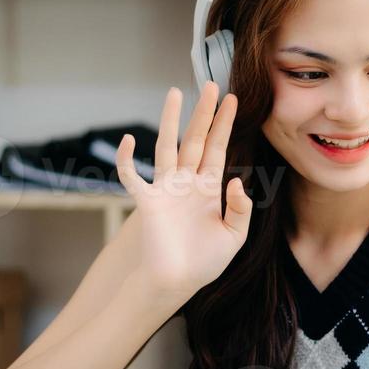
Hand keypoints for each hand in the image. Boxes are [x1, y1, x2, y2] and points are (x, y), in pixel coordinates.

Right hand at [116, 81, 252, 301]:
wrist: (176, 282)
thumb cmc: (203, 263)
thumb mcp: (233, 237)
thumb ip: (240, 210)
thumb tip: (236, 182)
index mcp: (209, 189)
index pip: (218, 149)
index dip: (224, 125)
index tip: (233, 101)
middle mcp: (187, 183)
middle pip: (195, 140)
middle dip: (204, 114)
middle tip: (212, 85)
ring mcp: (166, 189)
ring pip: (167, 146)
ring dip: (171, 121)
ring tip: (175, 93)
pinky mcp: (147, 202)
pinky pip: (133, 176)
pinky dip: (127, 159)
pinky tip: (129, 139)